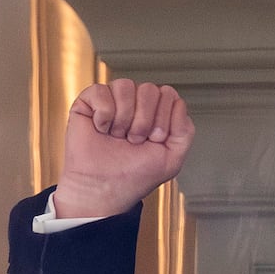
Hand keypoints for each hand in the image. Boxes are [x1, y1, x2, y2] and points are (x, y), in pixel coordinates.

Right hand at [52, 79, 195, 217]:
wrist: (103, 187)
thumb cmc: (134, 175)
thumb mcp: (172, 158)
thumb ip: (185, 131)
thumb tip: (179, 103)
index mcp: (157, 113)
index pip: (169, 94)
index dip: (164, 118)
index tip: (154, 140)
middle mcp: (136, 104)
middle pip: (149, 89)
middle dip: (144, 120)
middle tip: (134, 140)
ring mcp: (113, 101)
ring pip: (126, 86)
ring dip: (124, 118)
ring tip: (118, 136)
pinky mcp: (89, 102)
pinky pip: (101, 91)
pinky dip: (104, 114)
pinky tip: (101, 129)